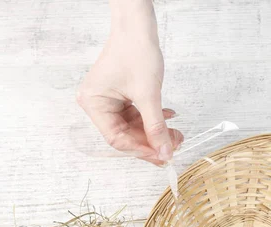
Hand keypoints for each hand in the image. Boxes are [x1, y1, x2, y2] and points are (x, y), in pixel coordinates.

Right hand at [77, 0, 181, 164]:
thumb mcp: (149, 94)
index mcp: (94, 103)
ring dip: (155, 132)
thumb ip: (156, 126)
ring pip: (134, 127)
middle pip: (125, 135)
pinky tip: (169, 119)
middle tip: (173, 149)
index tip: (161, 156)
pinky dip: (153, 119)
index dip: (140, 149)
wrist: (138, 27)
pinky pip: (137, 116)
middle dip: (151, 142)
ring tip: (176, 135)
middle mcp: (97, 104)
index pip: (116, 138)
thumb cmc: (136, 51)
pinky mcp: (121, 96)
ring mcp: (109, 100)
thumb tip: (164, 152)